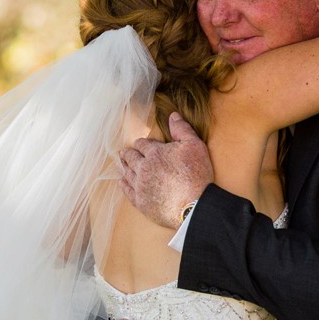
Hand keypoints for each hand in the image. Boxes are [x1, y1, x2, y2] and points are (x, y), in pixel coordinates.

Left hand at [119, 113, 212, 228]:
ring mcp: (140, 185)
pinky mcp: (141, 202)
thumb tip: (173, 115)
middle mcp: (143, 168)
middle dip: (128, 154)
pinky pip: (127, 191)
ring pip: (127, 173)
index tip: (141, 145)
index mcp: (154, 153)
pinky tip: (122, 182)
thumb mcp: (194, 145)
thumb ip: (182, 129)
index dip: (141, 144)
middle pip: (130, 158)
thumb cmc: (196, 174)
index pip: (142, 145)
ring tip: (122, 164)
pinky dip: (123, 185)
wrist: (194, 204)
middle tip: (123, 152)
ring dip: (124, 167)